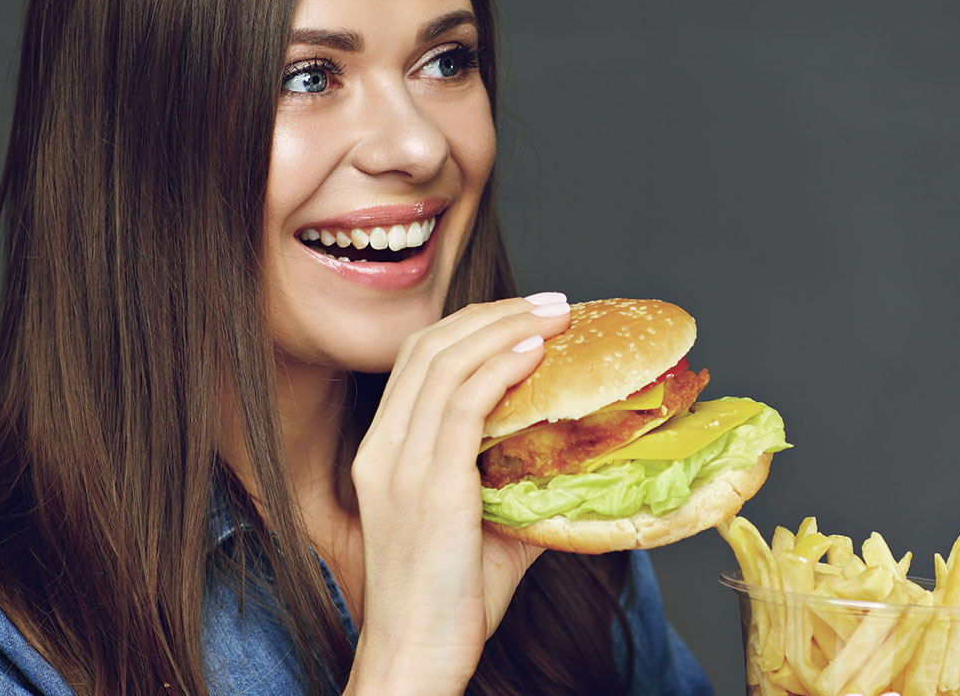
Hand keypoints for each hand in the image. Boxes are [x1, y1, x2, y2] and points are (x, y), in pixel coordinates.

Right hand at [344, 293, 569, 694]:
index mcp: (382, 454)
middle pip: (430, 348)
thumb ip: (518, 488)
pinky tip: (535, 352)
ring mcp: (401, 467)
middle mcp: (382, 450)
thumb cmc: (448, 603)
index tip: (522, 314)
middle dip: (493, 312)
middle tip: (550, 302)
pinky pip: (463, 405)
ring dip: (506, 326)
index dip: (470, 325)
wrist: (414, 656)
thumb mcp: (481, 530)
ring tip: (555, 315)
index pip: (417, 362)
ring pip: (446, 364)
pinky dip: (500, 366)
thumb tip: (576, 463)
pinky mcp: (430, 488)